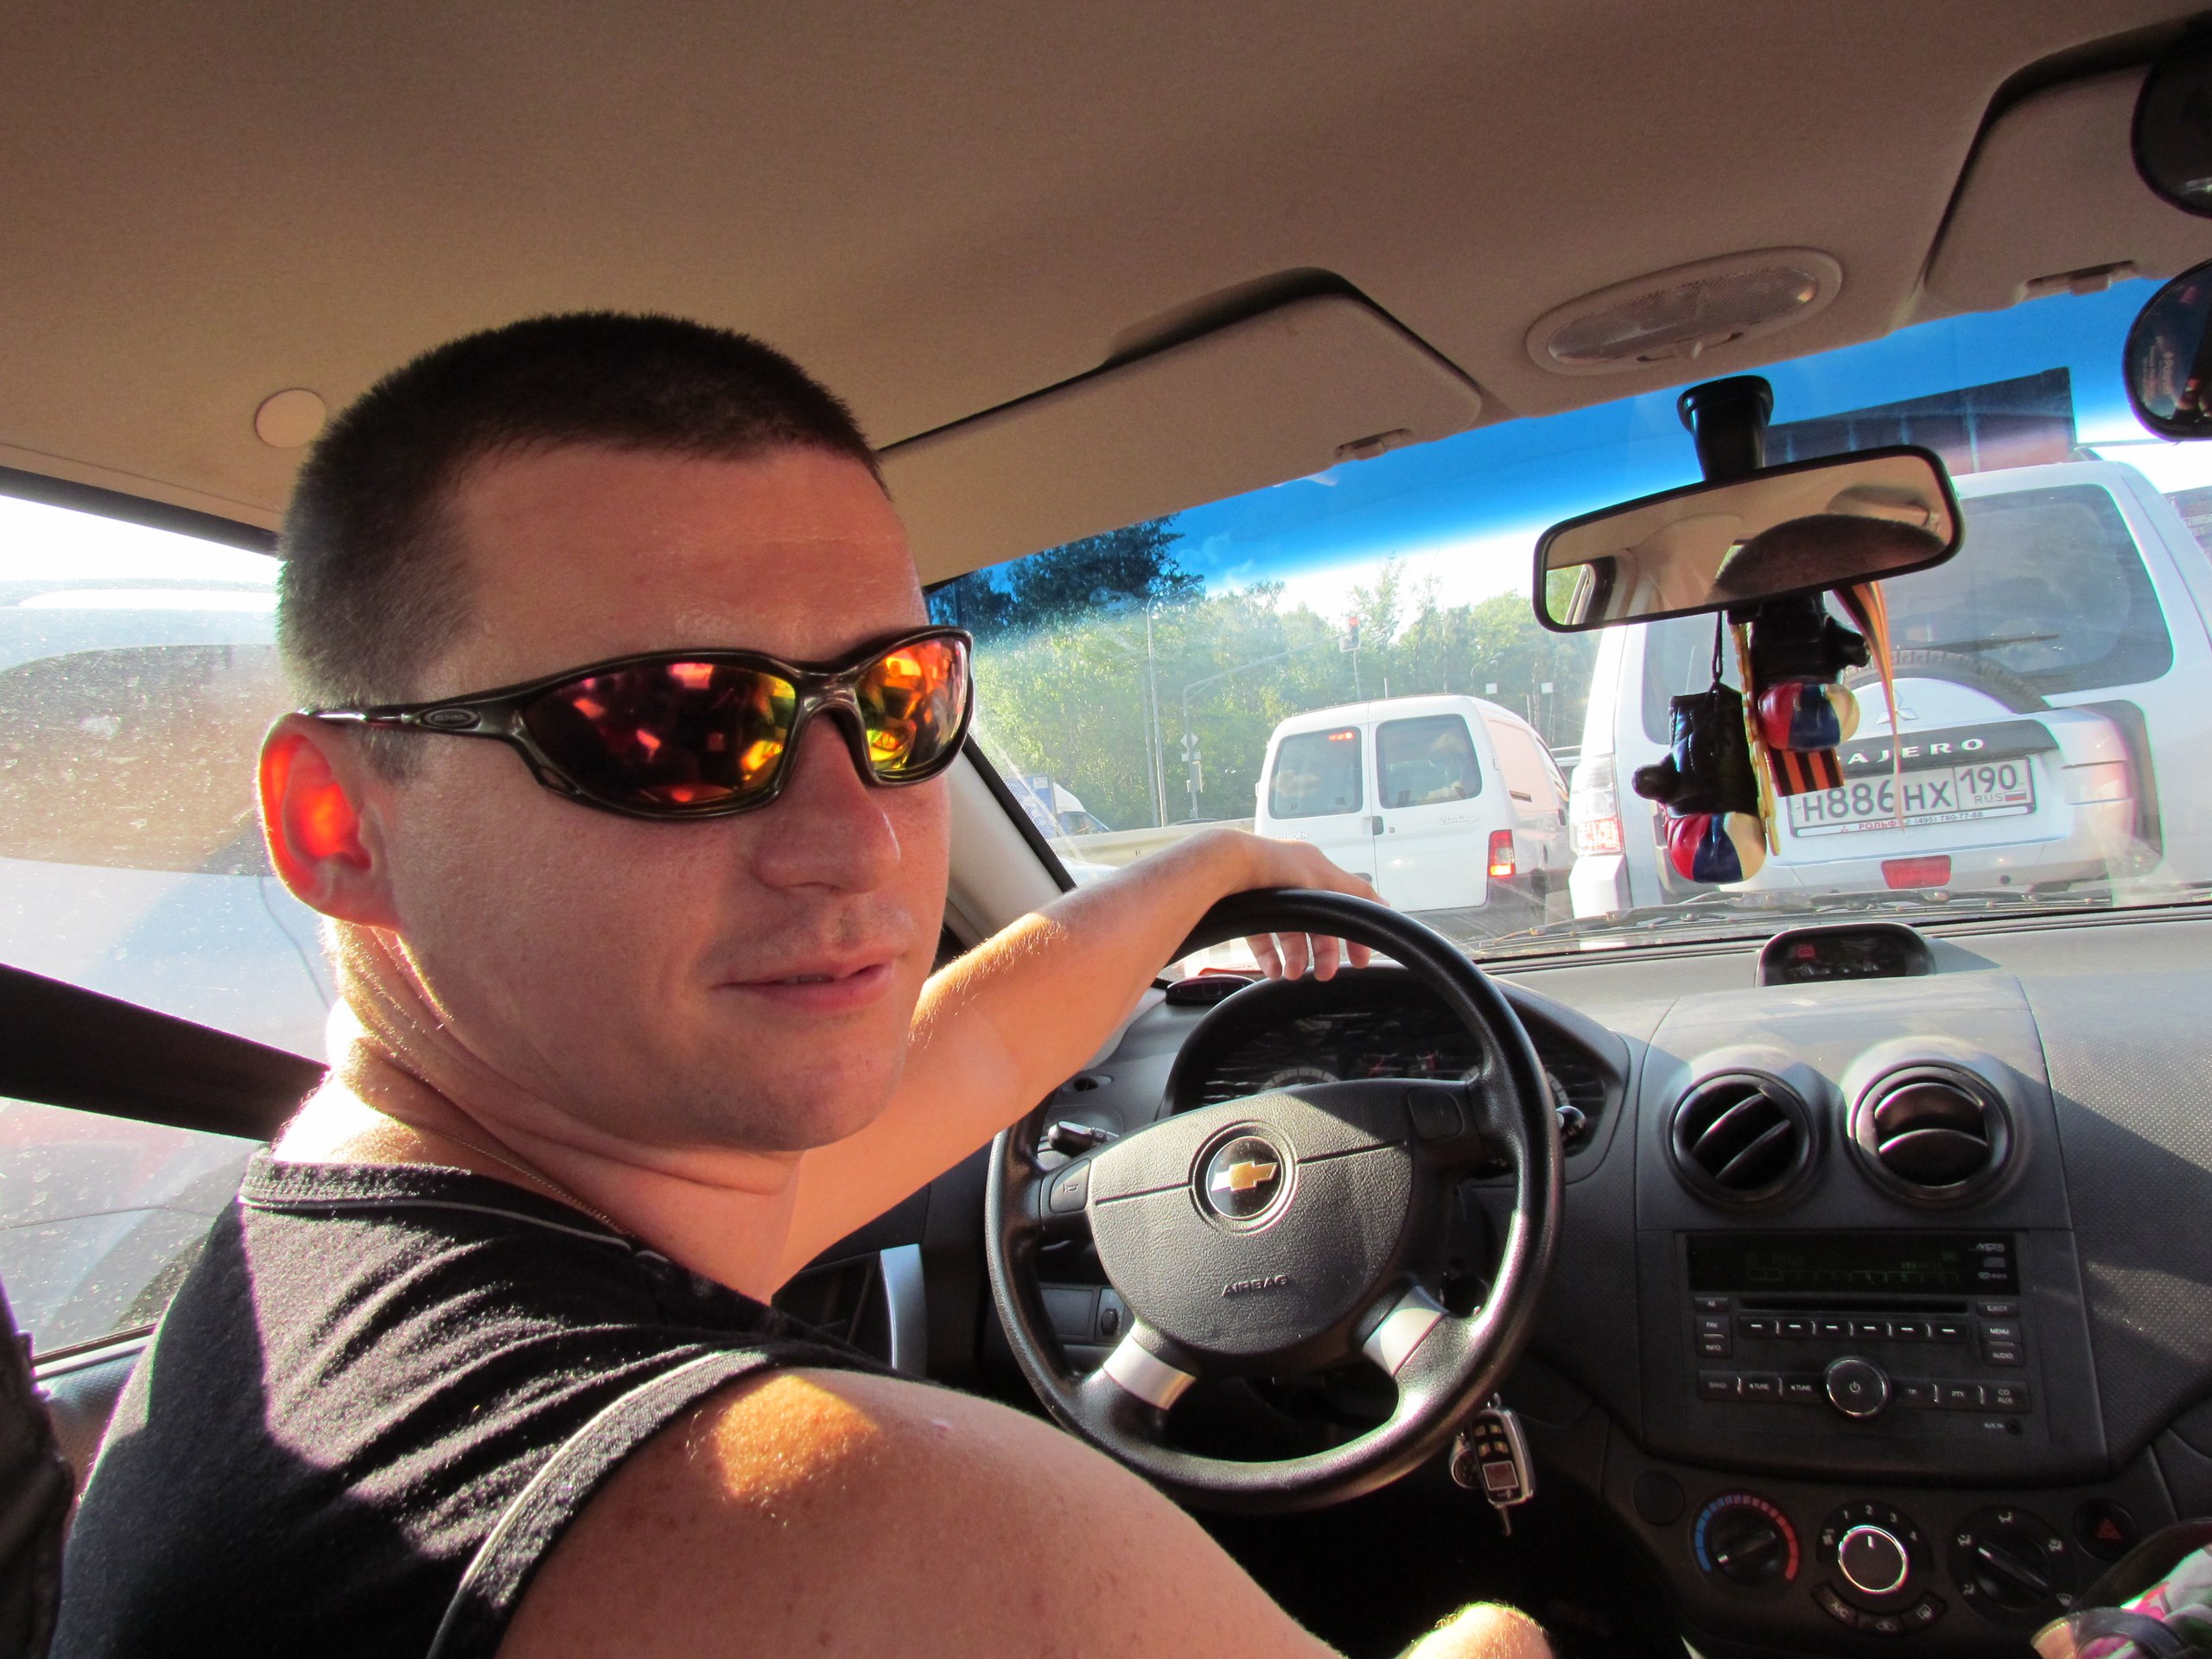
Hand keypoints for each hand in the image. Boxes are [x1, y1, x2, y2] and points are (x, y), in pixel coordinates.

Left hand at [1221, 831, 1382, 981]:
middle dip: (1323, 951)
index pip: (1344, 902)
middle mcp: (1292, 880)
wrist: (1226, 864)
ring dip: (1296, 957)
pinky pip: (1262, 936)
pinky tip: (1274, 971)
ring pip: (1290, 932)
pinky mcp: (1245, 908)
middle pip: (1317, 923)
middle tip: (1325, 974)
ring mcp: (1268, 894)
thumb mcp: (1326, 878)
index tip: (1359, 958)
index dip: (1353, 930)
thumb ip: (1356, 894)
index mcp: (1315, 868)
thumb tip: (1384, 905)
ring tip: (1294, 975)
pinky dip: (1270, 955)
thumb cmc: (1275, 865)